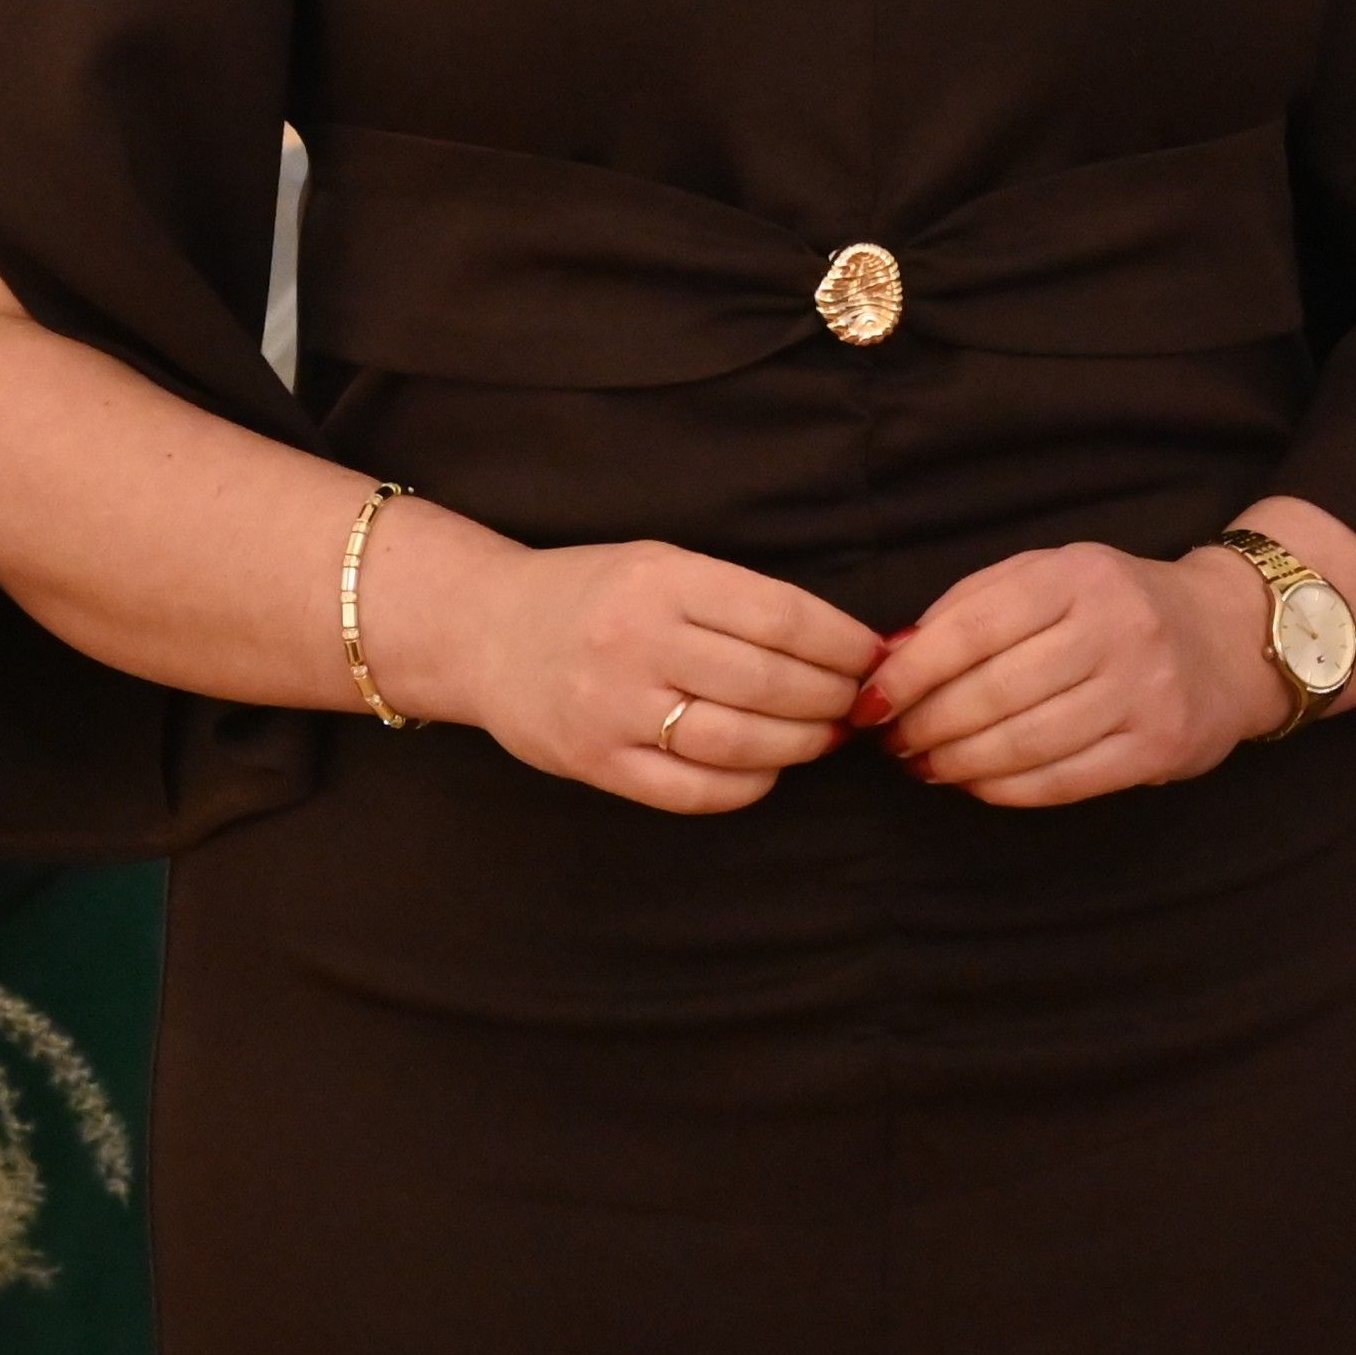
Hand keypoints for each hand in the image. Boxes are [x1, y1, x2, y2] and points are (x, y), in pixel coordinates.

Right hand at [392, 530, 876, 816]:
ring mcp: (613, 708)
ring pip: (737, 740)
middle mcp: (638, 643)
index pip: (782, 617)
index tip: (872, 655)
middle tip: (858, 702)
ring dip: (800, 744)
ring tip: (826, 736)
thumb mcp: (661, 564)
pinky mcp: (595, 762)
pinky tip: (768, 770)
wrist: (483, 631)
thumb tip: (838, 641)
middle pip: (769, 682)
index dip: (841, 643)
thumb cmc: (592, 593)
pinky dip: (746, 785)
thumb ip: (737, 598)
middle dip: (832, 697)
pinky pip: (691, 789)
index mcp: (663, 582)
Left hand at [867, 543, 1280, 806]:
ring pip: (1025, 742)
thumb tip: (890, 657)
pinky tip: (978, 783)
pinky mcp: (1159, 746)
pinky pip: (1064, 780)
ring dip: (958, 763)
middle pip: (994, 692)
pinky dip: (1006, 789)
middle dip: (927, 725)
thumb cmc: (1116, 606)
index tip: (869, 701)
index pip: (973, 627)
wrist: (1228, 637)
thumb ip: (972, 604)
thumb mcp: (1051, 576)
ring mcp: (1144, 689)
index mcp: (1079, 575)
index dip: (910, 672)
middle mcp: (1118, 627)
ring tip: (927, 765)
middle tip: (894, 742)